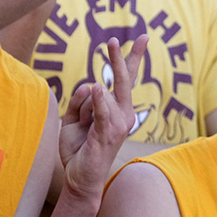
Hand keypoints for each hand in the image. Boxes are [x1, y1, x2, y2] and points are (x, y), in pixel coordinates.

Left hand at [59, 35, 147, 199]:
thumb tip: (90, 85)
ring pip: (97, 95)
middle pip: (123, 80)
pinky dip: (99, 100)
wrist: (81, 179)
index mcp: (118, 110)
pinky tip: (97, 87)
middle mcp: (124, 115)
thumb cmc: (79, 149)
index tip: (142, 37)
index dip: (132, 57)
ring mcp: (118, 124)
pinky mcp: (107, 133)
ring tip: (81, 129)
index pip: (126, 79)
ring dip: (80, 108)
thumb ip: (81, 100)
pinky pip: (102, 111)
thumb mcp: (74, 119)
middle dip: (118, 59)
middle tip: (111, 40)